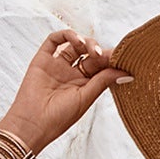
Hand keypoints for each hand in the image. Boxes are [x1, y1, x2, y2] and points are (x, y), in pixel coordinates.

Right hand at [0, 28, 129, 154]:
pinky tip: (76, 40)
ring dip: (85, 42)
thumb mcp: (86, 98)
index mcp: (82, 86)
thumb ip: (103, 81)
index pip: (99, 67)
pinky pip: (54, 40)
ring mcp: (57, 66)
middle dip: (98, 51)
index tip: (120, 57)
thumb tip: (126, 73)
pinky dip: (66, 35)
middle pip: (88, 54)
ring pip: (74, 45)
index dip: (109, 60)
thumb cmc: (59, 118)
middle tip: (103, 55)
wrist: (33, 123)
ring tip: (91, 50)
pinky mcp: (43, 59)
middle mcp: (70, 74)